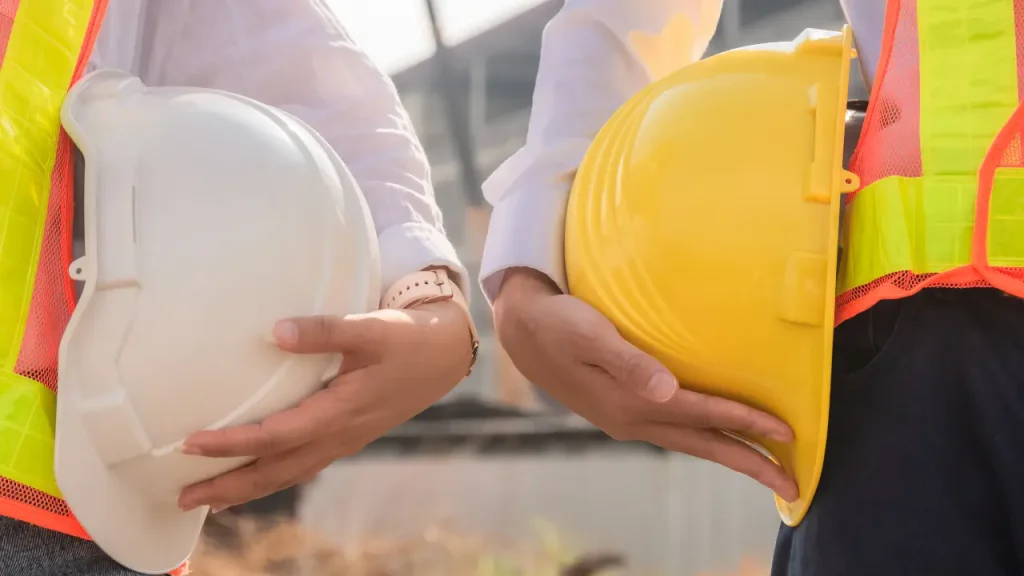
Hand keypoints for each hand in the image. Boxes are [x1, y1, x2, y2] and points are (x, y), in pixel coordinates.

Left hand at [177, 300, 472, 511]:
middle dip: (229, 486)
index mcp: (340, 412)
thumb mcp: (370, 327)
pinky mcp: (348, 436)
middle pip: (276, 471)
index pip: (276, 436)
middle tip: (183, 497)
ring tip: (210, 500)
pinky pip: (303, 466)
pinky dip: (273, 477)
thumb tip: (273, 332)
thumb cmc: (406, 339)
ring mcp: (344, 440)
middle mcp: (339, 435)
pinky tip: (258, 476)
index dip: (233, 443)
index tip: (191, 444)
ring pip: (289, 474)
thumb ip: (324, 330)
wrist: (444, 356)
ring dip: (248, 489)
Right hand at [494, 268, 798, 501]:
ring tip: (767, 466)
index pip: (702, 415)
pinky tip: (718, 436)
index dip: (746, 424)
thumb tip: (668, 390)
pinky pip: (677, 433)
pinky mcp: (624, 411)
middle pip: (704, 446)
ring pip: (692, 443)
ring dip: (732, 455)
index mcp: (630, 403)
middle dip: (751, 464)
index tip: (787, 434)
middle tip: (794, 486)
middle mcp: (633, 420)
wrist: (522, 332)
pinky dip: (706, 439)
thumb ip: (629, 362)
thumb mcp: (590, 335)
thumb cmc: (559, 323)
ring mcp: (628, 420)